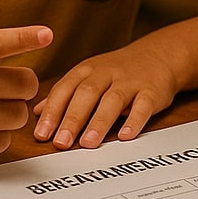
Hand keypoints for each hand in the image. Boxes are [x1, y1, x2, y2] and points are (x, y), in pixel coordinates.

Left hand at [31, 42, 179, 149]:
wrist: (159, 55)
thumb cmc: (118, 71)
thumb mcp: (89, 76)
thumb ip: (65, 94)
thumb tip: (38, 112)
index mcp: (86, 70)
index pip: (65, 89)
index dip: (52, 112)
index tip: (42, 134)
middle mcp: (106, 73)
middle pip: (86, 94)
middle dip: (72, 119)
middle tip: (61, 143)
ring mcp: (130, 81)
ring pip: (113, 100)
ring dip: (99, 122)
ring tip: (88, 143)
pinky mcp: (151, 91)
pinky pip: (143, 105)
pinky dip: (134, 120)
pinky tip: (125, 136)